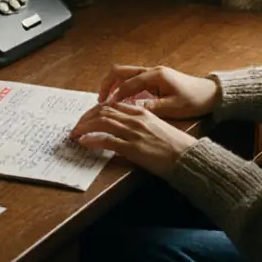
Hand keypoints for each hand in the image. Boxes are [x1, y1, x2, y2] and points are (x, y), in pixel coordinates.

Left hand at [71, 102, 197, 176]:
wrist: (186, 156)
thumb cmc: (174, 145)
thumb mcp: (156, 127)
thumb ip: (140, 123)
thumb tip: (123, 127)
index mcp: (142, 112)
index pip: (112, 105)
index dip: (96, 110)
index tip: (87, 117)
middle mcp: (136, 119)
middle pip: (103, 111)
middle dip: (86, 117)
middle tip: (76, 125)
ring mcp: (133, 133)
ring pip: (101, 122)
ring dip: (84, 126)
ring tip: (75, 132)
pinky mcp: (132, 148)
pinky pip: (106, 141)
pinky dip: (91, 139)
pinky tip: (83, 141)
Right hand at [98, 65, 220, 118]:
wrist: (211, 94)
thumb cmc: (195, 100)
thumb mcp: (173, 107)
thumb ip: (151, 107)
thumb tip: (130, 110)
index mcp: (155, 75)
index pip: (127, 84)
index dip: (114, 96)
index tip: (104, 108)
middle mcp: (151, 71)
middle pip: (120, 72)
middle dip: (107, 85)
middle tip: (99, 102)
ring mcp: (152, 73)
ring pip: (124, 74)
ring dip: (113, 86)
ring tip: (106, 102)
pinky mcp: (154, 79)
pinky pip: (132, 80)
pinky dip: (122, 88)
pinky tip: (120, 102)